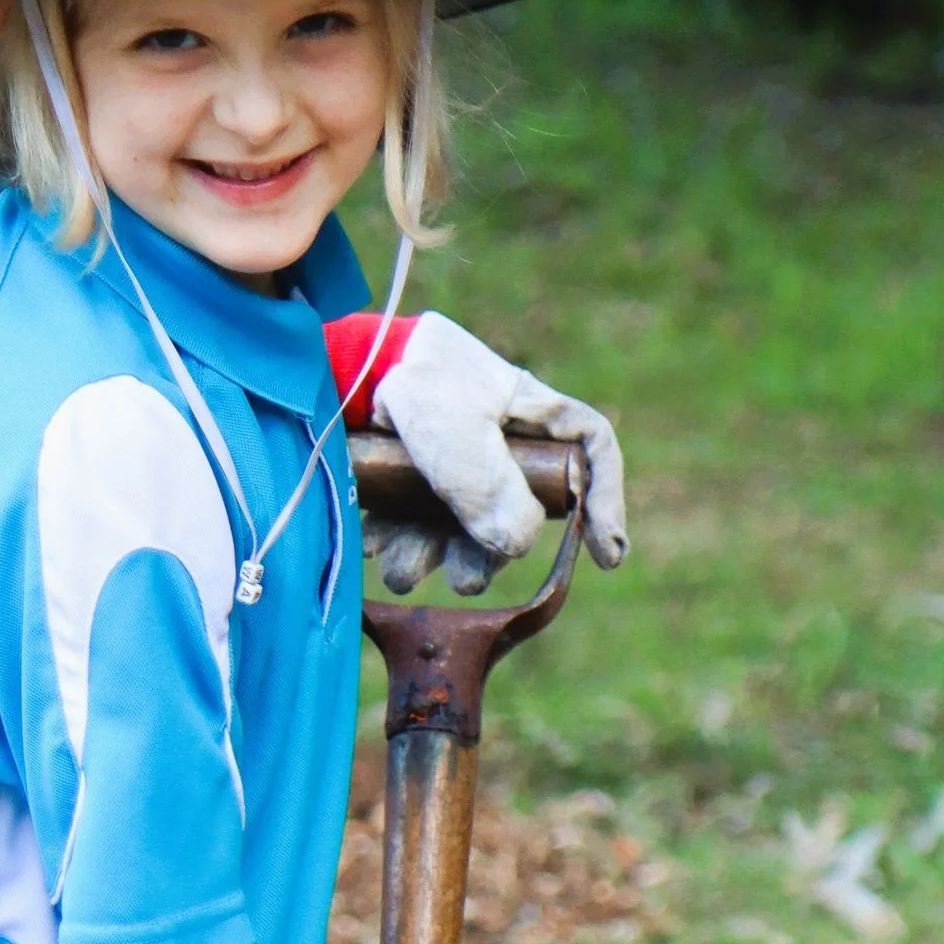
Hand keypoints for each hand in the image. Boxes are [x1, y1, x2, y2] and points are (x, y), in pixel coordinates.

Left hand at [362, 313, 628, 595]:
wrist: (338, 365)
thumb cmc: (412, 382)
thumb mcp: (461, 432)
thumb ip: (493, 490)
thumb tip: (514, 545)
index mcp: (528, 415)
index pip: (590, 452)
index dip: (606, 501)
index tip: (606, 556)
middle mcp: (495, 443)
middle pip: (514, 516)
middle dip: (486, 557)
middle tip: (464, 577)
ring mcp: (447, 461)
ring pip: (455, 530)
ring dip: (431, 559)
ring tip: (400, 567)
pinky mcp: (402, 477)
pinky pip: (409, 527)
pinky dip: (392, 544)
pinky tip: (371, 544)